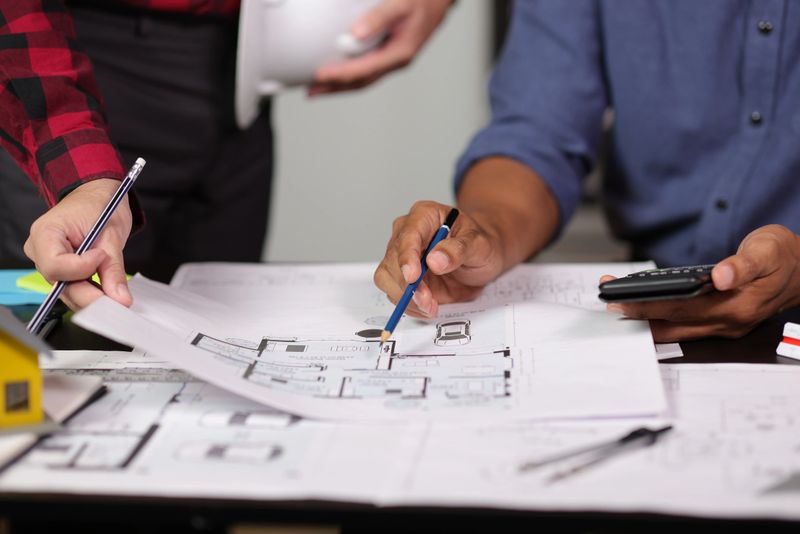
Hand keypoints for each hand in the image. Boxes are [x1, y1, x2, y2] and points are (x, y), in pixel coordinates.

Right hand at [24, 178, 132, 309]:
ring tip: (116, 294)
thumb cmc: (100, 205)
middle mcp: (39, 250)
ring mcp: (47, 261)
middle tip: (117, 301)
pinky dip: (91, 292)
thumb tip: (120, 299)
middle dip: (90, 294)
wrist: (96, 195)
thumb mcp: (111, 234)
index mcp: (45, 232)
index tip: (102, 256)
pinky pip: (72, 288)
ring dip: (92, 295)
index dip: (82, 268)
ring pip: (67, 291)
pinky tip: (107, 291)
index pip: (56, 266)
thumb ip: (113, 269)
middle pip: (60, 284)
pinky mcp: (59, 269)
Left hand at [309, 0, 452, 95]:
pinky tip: (337, 71)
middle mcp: (396, 61)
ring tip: (318, 88)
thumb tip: (355, 33)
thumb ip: (378, 17)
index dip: (340, 74)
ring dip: (340, 85)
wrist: (439, 1)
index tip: (320, 75)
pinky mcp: (389, 54)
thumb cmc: (423, 1)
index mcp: (400, 53)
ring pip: (363, 78)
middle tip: (311, 91)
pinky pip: (366, 69)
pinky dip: (349, 73)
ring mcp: (393, 60)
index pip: (364, 70)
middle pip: (361, 81)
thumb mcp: (401, 3)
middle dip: (335, 88)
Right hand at [373, 201, 504, 317]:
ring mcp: (402, 256)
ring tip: (430, 307)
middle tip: (427, 301)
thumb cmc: (480, 244)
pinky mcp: (403, 277)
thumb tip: (435, 260)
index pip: (408, 235)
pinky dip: (409, 305)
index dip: (407, 257)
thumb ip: (459, 250)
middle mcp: (407, 234)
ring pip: (388, 278)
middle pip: (393, 260)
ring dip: (406, 298)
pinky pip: (396, 293)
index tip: (413, 277)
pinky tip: (427, 307)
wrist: (482, 259)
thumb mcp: (479, 244)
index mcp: (424, 215)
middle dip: (408, 285)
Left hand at [602, 225, 799, 341]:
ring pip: (676, 328)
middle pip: (672, 323)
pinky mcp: (720, 321)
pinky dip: (660, 318)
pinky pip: (683, 325)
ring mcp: (723, 325)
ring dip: (645, 320)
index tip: (621, 299)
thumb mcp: (768, 249)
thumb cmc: (785, 256)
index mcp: (737, 306)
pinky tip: (642, 310)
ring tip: (617, 306)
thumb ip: (744, 263)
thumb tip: (722, 275)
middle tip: (608, 303)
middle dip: (636, 315)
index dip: (648, 304)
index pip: (681, 308)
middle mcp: (727, 322)